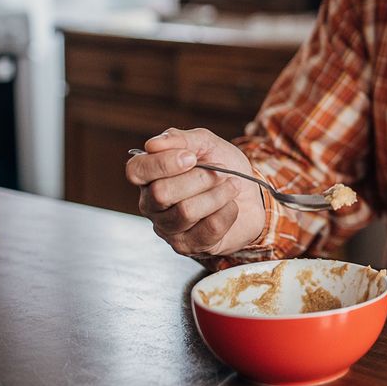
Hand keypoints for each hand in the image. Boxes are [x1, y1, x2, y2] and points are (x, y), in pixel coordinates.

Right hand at [125, 127, 265, 256]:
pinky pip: (209, 229)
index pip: (136, 170)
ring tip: (232, 186)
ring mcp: (168, 228)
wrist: (251, 195)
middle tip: (222, 171)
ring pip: (186, 212)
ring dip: (218, 194)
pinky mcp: (188, 246)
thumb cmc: (223, 169)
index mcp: (150, 176)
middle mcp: (152, 204)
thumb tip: (154, 144)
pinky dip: (227, 212)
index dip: (162, 163)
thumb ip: (182, 139)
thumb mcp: (207, 144)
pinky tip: (230, 207)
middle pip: (161, 193)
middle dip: (200, 179)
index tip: (191, 157)